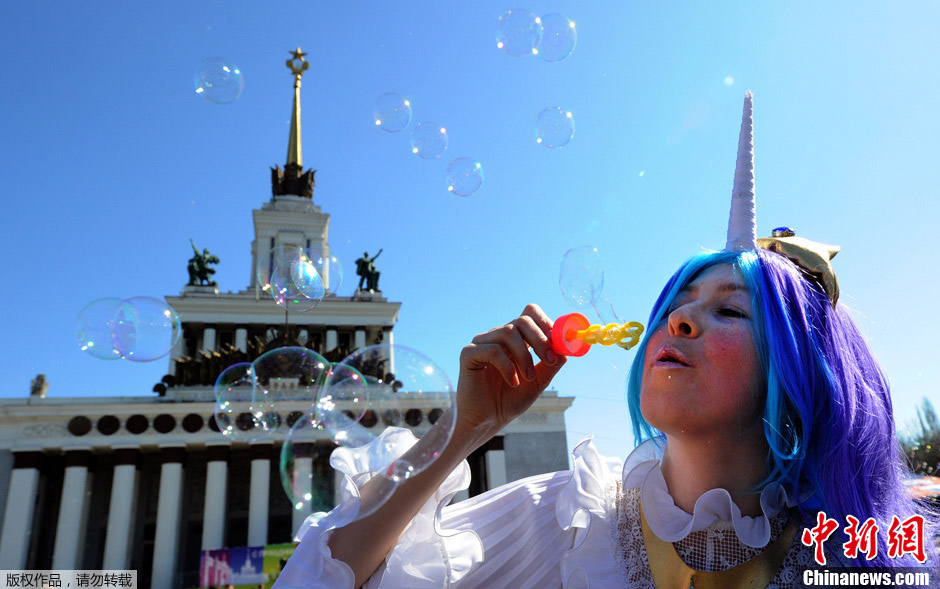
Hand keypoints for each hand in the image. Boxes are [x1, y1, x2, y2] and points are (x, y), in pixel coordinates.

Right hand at [455, 303, 565, 446]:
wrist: (486, 420)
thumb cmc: (509, 400)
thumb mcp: (538, 382)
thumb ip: (551, 365)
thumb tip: (566, 349)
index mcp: (515, 339)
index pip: (530, 313)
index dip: (546, 322)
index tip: (557, 341)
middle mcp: (498, 336)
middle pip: (522, 321)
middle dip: (540, 340)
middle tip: (550, 360)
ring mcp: (482, 343)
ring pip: (507, 332)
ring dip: (524, 356)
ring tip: (528, 377)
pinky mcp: (468, 354)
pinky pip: (491, 350)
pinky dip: (507, 366)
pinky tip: (512, 382)